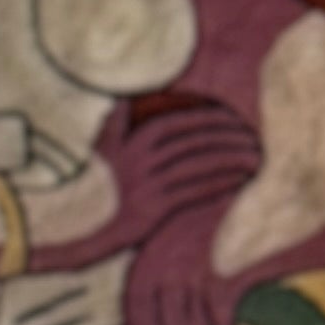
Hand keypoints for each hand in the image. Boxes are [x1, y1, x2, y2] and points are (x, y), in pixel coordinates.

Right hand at [106, 94, 264, 324]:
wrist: (69, 226)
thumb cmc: (88, 185)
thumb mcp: (101, 147)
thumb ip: (118, 122)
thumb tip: (129, 99)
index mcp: (132, 141)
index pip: (180, 124)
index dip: (211, 120)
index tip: (234, 121)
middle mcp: (142, 162)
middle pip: (196, 144)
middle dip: (229, 139)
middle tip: (255, 139)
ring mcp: (148, 188)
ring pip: (199, 168)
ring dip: (231, 161)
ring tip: (255, 159)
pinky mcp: (152, 213)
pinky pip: (194, 194)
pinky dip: (219, 185)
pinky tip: (238, 183)